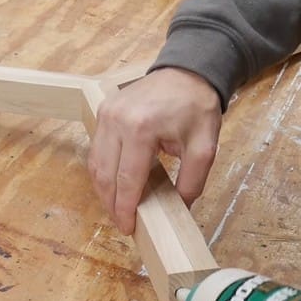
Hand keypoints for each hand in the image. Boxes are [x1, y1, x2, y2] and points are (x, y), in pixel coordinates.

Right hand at [87, 67, 221, 234]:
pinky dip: (102, 171)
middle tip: (122, 223)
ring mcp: (106, 114)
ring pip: (95, 164)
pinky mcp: (103, 111)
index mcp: (141, 129)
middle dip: (112, 204)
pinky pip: (96, 149)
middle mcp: (117, 121)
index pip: (127, 180)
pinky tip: (113, 185)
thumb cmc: (197, 107)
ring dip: (103, 190)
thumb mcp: (205, 148)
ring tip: (117, 208)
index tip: (128, 228)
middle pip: (105, 175)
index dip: (125, 208)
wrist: (187, 72)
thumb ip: (192, 182)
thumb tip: (178, 210)